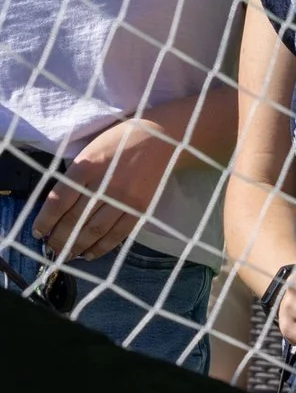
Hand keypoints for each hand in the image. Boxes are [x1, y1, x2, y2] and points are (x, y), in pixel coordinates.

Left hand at [34, 117, 180, 261]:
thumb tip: (56, 208)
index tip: (37, 233)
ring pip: (94, 230)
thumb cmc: (119, 141)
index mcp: (86, 166)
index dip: (45, 221)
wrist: (161, 137)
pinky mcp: (141, 207)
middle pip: (74, 219)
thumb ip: (74, 177)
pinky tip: (90, 254)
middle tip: (50, 249)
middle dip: (58, 238)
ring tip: (66, 254)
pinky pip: (118, 233)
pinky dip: (102, 247)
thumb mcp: (90, 151)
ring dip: (76, 246)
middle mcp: (104, 184)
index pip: (58, 201)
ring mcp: (124, 198)